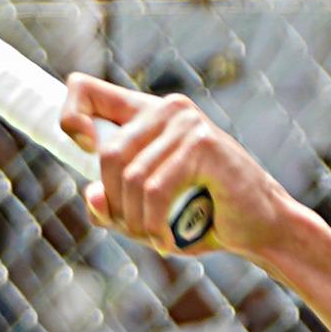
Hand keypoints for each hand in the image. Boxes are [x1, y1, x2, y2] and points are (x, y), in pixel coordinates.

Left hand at [60, 74, 306, 260]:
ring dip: (136, 220)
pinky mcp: (202, 144)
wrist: (260, 227)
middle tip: (135, 231)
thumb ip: (112, 207)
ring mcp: (186, 123)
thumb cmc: (203, 219)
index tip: (82, 150)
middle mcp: (167, 109)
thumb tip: (91, 196)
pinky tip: (165, 241)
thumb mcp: (145, 216)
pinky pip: (156, 189)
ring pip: (131, 177)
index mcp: (147, 114)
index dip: (70, 117)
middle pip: (107, 153)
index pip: (86, 90)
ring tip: (153, 238)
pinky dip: (154, 224)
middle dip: (114, 203)